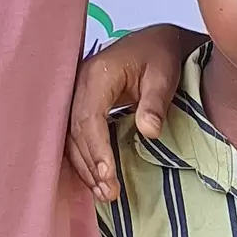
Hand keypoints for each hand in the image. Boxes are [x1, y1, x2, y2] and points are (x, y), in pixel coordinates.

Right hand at [67, 24, 195, 200]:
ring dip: (86, 167)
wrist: (156, 42)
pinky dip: (85, 158)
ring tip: (105, 193)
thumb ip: (155, 102)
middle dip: (91, 165)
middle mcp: (80, 85)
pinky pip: (77, 135)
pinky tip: (97, 179)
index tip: (108, 174)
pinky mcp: (83, 105)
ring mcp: (78, 95)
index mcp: (98, 74)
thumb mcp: (164, 74)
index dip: (97, 148)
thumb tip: (149, 132)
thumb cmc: (160, 55)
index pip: (89, 117)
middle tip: (109, 193)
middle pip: (76, 131)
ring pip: (72, 137)